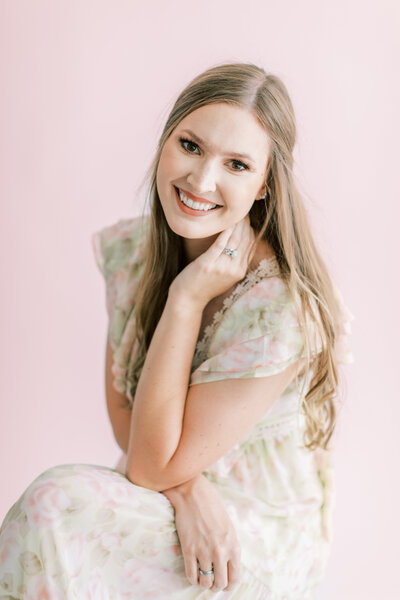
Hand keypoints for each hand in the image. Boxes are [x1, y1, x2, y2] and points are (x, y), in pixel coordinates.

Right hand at [162, 475, 240, 591]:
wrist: (194, 495)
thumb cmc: (212, 509)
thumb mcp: (229, 528)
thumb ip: (229, 548)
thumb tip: (228, 568)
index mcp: (233, 545)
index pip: (235, 577)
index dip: (229, 585)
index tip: (225, 584)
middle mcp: (220, 551)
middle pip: (220, 583)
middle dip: (216, 586)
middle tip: (212, 582)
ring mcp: (204, 551)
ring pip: (205, 582)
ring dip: (204, 583)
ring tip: (202, 578)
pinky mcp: (189, 549)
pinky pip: (191, 575)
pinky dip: (192, 578)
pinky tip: (193, 574)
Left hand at [169, 215, 255, 309]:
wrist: (188, 299)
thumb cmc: (204, 286)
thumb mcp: (225, 276)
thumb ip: (234, 263)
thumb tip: (240, 243)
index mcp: (240, 272)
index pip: (251, 246)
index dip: (251, 230)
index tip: (247, 218)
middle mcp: (234, 270)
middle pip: (245, 241)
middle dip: (245, 224)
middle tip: (242, 210)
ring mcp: (222, 267)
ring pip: (234, 240)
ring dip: (236, 224)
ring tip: (235, 213)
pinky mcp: (208, 264)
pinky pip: (220, 244)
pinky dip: (224, 231)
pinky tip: (225, 222)